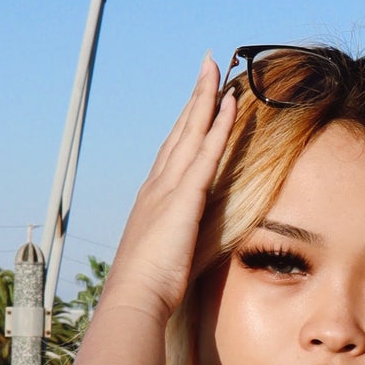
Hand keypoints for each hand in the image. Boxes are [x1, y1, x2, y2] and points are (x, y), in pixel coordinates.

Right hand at [99, 56, 235, 322]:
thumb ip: (178, 243)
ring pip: (191, 132)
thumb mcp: (166, 258)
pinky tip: (230, 104)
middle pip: (180, 131)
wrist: (134, 298)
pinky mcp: (184, 197)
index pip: (173, 151)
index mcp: (153, 199)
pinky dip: (218, 126)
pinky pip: (206, 153)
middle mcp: (156, 185)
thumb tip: (189, 246)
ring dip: (205, 98)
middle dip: (195, 97)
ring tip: (217, 69)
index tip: (198, 100)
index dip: (186, 124)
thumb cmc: (149, 289)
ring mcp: (168, 188)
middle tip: (207, 66)